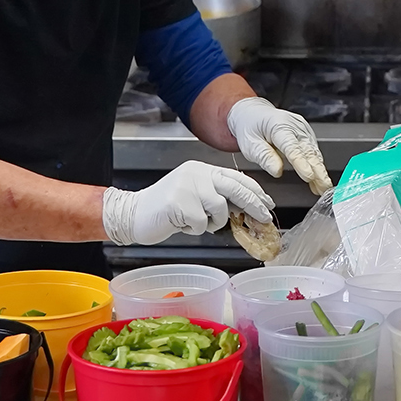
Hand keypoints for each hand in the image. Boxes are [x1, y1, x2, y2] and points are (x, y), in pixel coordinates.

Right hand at [101, 160, 274, 245]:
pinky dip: (193, 230)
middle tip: (264, 217)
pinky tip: (180, 224)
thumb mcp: (194, 196)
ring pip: (219, 209)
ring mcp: (187, 186)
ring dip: (212, 223)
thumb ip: (217, 197)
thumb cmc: (165, 210)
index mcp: (201, 170)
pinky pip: (200, 224)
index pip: (236, 177)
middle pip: (235, 188)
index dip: (255, 191)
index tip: (267, 204)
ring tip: (195, 223)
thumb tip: (247, 208)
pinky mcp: (178, 202)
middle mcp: (196, 173)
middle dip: (253, 205)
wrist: (133, 214)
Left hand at [226, 97, 331, 194]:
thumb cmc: (251, 128)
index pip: (292, 147)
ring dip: (320, 171)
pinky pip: (314, 152)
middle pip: (308, 150)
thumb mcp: (250, 144)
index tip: (308, 176)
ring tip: (323, 188)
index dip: (301, 163)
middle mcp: (295, 125)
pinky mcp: (307, 135)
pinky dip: (317, 166)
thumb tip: (277, 171)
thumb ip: (264, 157)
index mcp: (279, 125)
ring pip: (314, 152)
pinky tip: (319, 180)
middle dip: (318, 170)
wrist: (254, 114)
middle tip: (324, 187)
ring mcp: (303, 129)